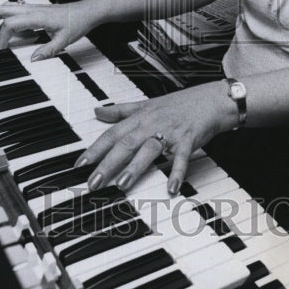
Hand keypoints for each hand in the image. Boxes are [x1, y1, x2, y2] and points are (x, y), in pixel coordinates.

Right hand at [0, 0, 95, 57]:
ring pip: (5, 7)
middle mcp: (31, 9)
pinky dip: (3, 18)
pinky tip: (3, 30)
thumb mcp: (64, 40)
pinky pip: (14, 11)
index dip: (2, 38)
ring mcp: (32, 8)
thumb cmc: (77, 22)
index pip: (10, 24)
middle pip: (1, 9)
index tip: (0, 50)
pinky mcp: (34, 11)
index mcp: (36, 16)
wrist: (87, 11)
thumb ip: (48, 51)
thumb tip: (32, 60)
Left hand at [78, 81, 235, 196]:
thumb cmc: (178, 105)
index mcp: (139, 118)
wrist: (210, 99)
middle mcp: (151, 124)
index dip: (95, 149)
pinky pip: (182, 157)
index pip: (112, 134)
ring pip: (149, 149)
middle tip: (94, 183)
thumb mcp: (146, 104)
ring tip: (122, 184)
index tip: (79, 165)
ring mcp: (170, 132)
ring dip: (135, 167)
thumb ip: (121, 111)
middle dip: (108, 163)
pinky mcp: (188, 139)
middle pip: (125, 144)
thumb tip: (97, 110)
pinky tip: (171, 188)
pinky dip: (177, 172)